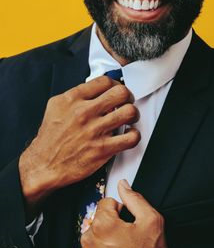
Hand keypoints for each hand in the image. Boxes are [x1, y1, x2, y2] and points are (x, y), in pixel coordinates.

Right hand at [19, 76, 139, 210]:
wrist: (44, 165)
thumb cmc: (51, 137)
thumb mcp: (56, 106)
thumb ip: (76, 95)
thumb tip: (97, 89)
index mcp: (72, 99)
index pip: (104, 81)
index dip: (115, 84)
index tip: (116, 90)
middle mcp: (84, 112)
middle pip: (121, 93)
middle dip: (127, 97)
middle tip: (126, 103)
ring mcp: (94, 131)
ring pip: (129, 112)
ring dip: (133, 114)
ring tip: (129, 118)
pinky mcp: (103, 149)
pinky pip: (131, 138)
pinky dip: (134, 135)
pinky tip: (128, 135)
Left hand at [78, 180, 174, 247]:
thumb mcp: (151, 221)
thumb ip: (134, 198)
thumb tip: (123, 185)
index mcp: (103, 226)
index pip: (106, 202)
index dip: (120, 209)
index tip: (127, 221)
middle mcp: (90, 242)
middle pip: (98, 219)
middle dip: (112, 225)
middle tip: (128, 238)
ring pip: (94, 237)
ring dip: (105, 240)